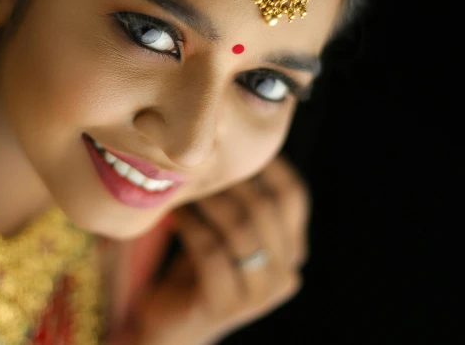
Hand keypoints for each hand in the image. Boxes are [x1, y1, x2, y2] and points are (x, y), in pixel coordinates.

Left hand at [130, 155, 310, 344]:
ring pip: (240, 230)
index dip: (266, 164)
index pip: (293, 195)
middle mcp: (285, 274)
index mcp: (291, 250)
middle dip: (229, 179)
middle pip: (266, 208)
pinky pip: (212, 253)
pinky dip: (191, 226)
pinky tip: (174, 214)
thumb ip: (238, 197)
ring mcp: (260, 295)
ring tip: (183, 185)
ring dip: (207, 200)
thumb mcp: (225, 228)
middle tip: (199, 161)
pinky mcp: (227, 307)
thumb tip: (230, 139)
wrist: (172, 324)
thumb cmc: (197, 267)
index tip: (230, 142)